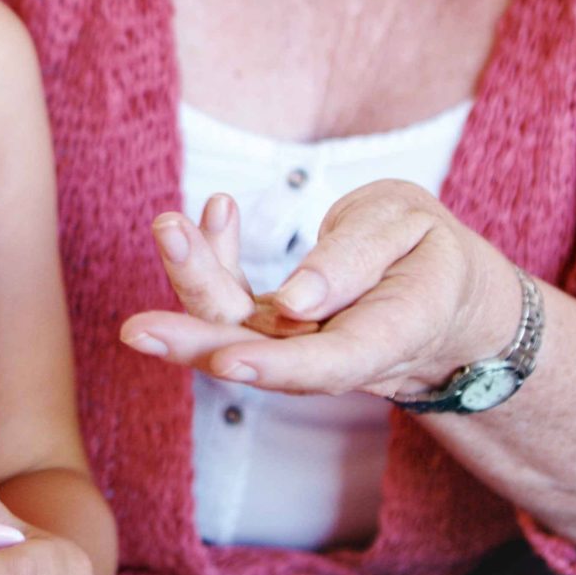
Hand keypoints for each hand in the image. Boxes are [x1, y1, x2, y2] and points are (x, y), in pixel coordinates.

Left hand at [121, 181, 521, 402]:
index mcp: (386, 340)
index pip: (328, 365)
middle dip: (194, 342)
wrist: (439, 288)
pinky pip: (233, 294)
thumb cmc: (430, 254)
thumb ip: (356, 260)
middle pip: (257, 353)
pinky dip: (217, 253)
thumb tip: (295, 300)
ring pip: (232, 322)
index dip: (274, 366)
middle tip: (136, 330)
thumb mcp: (413, 231)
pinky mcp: (269, 322)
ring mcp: (293, 342)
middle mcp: (328, 353)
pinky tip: (217, 208)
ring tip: (168, 226)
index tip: (225, 360)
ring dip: (192, 279)